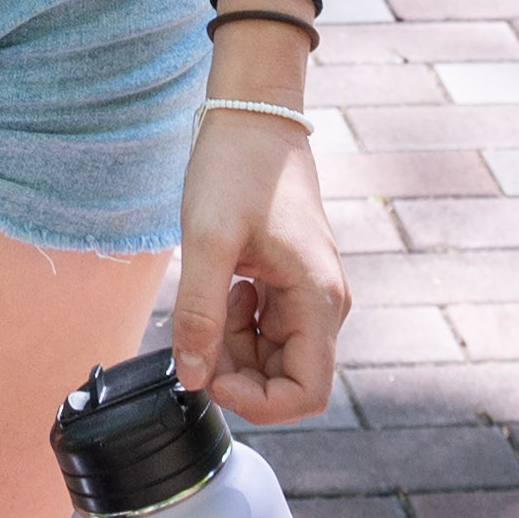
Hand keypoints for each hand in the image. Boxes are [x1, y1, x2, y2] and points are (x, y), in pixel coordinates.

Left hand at [170, 109, 349, 423]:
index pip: (307, 394)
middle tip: (197, 332)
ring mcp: (310, 293)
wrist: (253, 115)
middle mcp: (325, 303)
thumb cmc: (236, 168)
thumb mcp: (207, 241)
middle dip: (238, 372)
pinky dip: (235, 323)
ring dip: (232, 346)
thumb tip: (193, 378)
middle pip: (287, 379)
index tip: (210, 373)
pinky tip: (221, 287)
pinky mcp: (292, 282)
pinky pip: (267, 328)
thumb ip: (199, 314)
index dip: (257, 401)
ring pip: (273, 356)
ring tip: (206, 298)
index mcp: (319, 299)